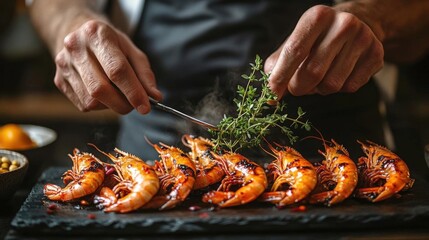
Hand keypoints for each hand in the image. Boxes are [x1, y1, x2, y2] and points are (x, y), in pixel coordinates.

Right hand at [54, 20, 161, 113]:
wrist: (77, 33)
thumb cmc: (109, 43)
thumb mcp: (131, 49)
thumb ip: (144, 73)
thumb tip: (154, 97)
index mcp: (96, 34)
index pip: (117, 70)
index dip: (133, 92)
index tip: (146, 107)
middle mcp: (75, 48)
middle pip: (100, 88)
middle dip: (123, 103)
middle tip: (135, 105)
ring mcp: (64, 65)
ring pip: (91, 100)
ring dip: (111, 105)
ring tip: (119, 95)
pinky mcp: (59, 80)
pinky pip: (83, 104)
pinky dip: (100, 105)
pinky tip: (104, 93)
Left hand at [265, 5, 383, 97]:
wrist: (358, 24)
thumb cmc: (317, 38)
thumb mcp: (295, 41)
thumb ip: (278, 64)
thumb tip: (270, 92)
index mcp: (317, 16)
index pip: (294, 52)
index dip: (280, 78)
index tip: (271, 96)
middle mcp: (343, 23)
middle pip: (312, 73)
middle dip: (299, 88)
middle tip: (297, 87)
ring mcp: (363, 38)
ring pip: (331, 85)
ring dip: (320, 89)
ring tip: (321, 75)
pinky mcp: (376, 54)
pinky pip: (350, 87)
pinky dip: (339, 88)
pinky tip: (339, 73)